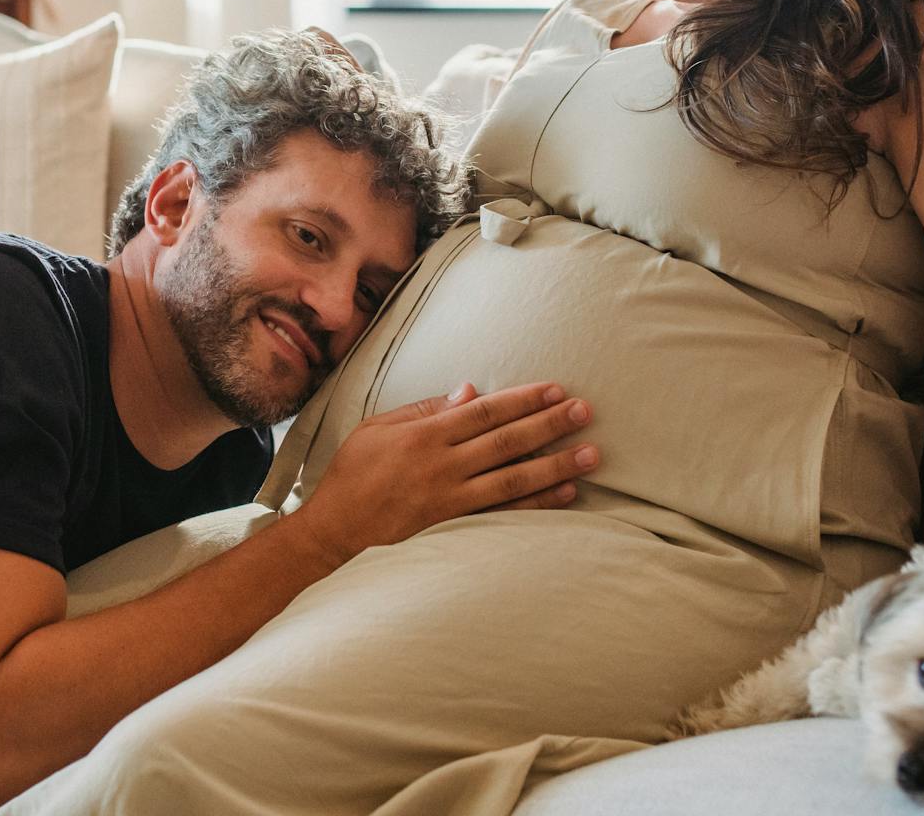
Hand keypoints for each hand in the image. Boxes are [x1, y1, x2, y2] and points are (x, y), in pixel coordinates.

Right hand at [291, 381, 596, 567]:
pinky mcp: (455, 529)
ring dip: (555, 466)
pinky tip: (566, 494)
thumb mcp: (377, 428)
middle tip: (585, 412)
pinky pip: (505, 514)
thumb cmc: (352, 475)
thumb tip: (470, 392)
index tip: (555, 390)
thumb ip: (424, 409)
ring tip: (591, 454)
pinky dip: (537, 504)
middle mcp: (441, 467)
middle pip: (506, 441)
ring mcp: (450, 501)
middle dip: (549, 425)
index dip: (521, 399)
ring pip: (513, 479)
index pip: (484, 412)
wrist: (333, 532)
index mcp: (423, 436)